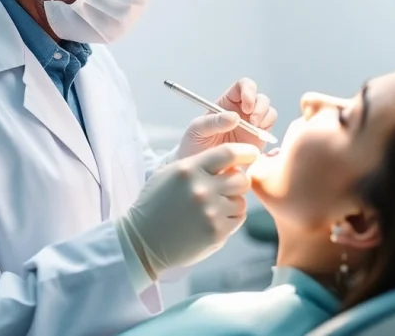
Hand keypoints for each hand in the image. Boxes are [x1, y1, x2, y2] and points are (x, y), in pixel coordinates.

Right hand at [117, 143, 259, 277]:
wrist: (142, 241)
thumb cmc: (156, 205)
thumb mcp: (170, 175)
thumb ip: (198, 165)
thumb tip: (231, 162)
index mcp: (189, 170)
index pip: (228, 153)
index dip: (245, 152)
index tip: (252, 153)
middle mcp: (201, 189)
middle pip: (241, 179)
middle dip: (238, 182)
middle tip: (227, 188)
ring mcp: (210, 212)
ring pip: (241, 201)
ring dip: (232, 203)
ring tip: (212, 208)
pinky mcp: (216, 232)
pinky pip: (238, 218)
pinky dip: (230, 219)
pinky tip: (212, 221)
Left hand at [177, 78, 277, 158]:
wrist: (200, 168)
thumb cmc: (195, 144)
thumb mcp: (197, 130)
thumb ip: (213, 121)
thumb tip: (234, 117)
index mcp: (227, 102)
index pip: (243, 86)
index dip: (249, 91)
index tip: (246, 106)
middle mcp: (242, 111)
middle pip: (261, 98)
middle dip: (260, 107)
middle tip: (253, 121)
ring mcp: (252, 124)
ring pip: (269, 112)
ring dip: (265, 118)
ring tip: (254, 131)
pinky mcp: (258, 139)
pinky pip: (270, 130)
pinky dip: (268, 132)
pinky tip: (256, 140)